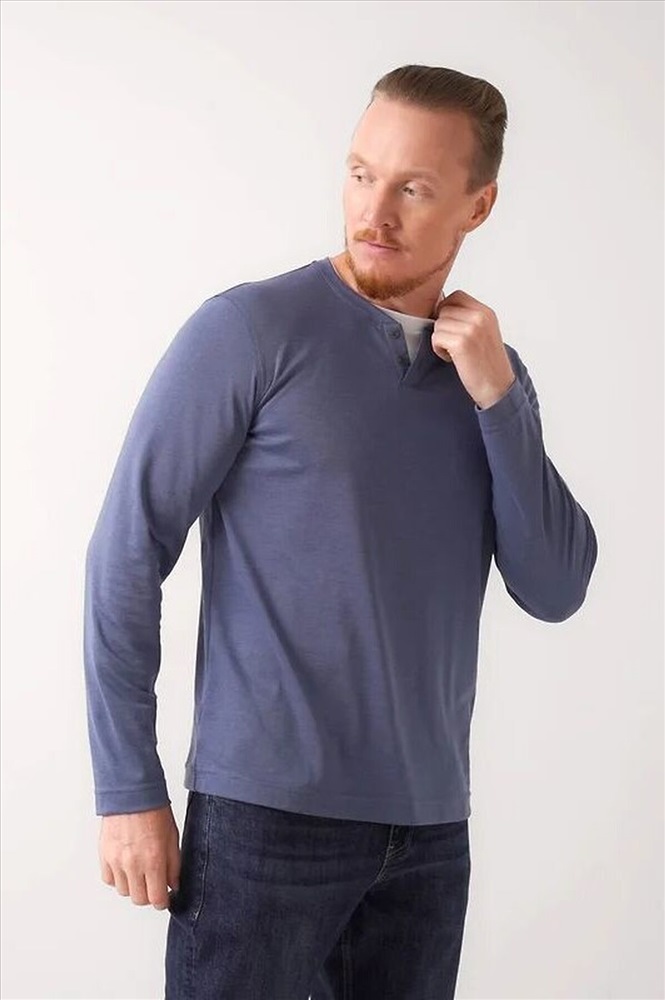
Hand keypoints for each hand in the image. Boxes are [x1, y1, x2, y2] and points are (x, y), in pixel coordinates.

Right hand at [99, 804, 180, 910]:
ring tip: (139, 870)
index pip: (156, 899)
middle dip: (148, 895)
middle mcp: (133, 864)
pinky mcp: (104, 856)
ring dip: (132, 886)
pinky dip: (117, 878)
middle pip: (139, 899)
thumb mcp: (172, 838)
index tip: (164, 898)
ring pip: (123, 891)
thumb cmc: (154, 811)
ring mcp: (116, 861)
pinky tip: (125, 866)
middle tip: (153, 884)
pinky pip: (109, 880)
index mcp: (154, 860)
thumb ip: (173, 865)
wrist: (131, 794)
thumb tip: (173, 885)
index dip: (162, 902)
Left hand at [432, 290, 515, 408]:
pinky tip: (452, 359)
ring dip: (440, 339)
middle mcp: (480, 317)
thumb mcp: (485, 332)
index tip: (451, 327)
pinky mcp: (461, 343)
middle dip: (443, 326)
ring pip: (438, 324)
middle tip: (453, 343)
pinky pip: (436, 337)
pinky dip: (439, 350)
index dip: (447, 310)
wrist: (497, 387)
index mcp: (486, 312)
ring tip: (454, 352)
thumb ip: (469, 318)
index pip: (456, 295)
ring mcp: (471, 329)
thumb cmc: (488, 363)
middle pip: (444, 309)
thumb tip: (441, 307)